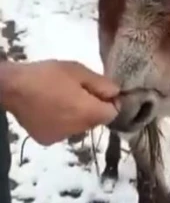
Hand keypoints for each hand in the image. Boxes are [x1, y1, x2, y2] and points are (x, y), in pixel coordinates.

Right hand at [0, 60, 120, 145]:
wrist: (11, 88)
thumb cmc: (47, 75)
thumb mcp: (78, 71)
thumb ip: (102, 84)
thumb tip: (116, 94)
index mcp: (88, 113)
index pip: (113, 114)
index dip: (110, 102)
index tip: (101, 91)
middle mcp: (77, 130)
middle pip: (96, 121)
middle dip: (93, 108)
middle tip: (79, 92)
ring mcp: (61, 137)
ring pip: (80, 127)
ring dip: (78, 116)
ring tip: (62, 99)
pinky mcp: (47, 140)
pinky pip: (64, 131)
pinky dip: (62, 122)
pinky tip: (51, 109)